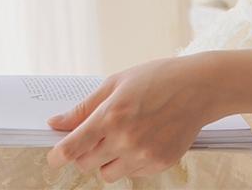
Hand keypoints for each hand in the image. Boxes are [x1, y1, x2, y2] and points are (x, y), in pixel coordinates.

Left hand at [45, 55, 216, 182]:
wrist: (198, 88)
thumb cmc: (156, 79)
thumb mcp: (115, 83)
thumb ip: (84, 108)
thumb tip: (56, 123)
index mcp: (111, 115)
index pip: (74, 148)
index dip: (58, 156)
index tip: (54, 157)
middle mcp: (126, 139)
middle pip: (86, 164)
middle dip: (84, 152)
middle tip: (97, 133)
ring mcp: (144, 155)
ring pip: (108, 174)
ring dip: (107, 160)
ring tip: (123, 135)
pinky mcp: (159, 164)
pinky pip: (132, 173)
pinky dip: (130, 161)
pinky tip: (143, 138)